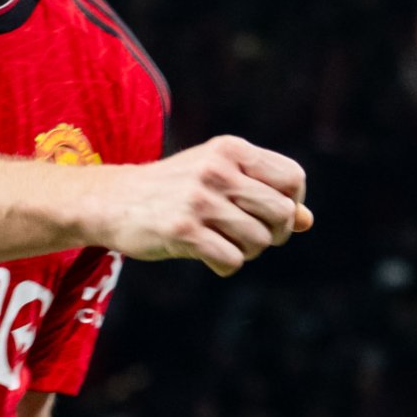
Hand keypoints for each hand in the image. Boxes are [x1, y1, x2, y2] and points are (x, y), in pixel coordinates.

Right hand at [93, 136, 314, 272]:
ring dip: (249, 252)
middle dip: (275, 234)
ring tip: (226, 244)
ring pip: (259, 240)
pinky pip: (232, 260)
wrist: (110, 200)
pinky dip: (227, 266)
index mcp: (230, 150)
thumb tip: (306, 221)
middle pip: (282, 213)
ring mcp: (199, 200)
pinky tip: (210, 257)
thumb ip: (263, 193)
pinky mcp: (182, 230)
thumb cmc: (174, 190)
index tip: (274, 215)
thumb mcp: (219, 177)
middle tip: (254, 237)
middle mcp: (217, 170)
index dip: (293, 203)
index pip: (293, 178)